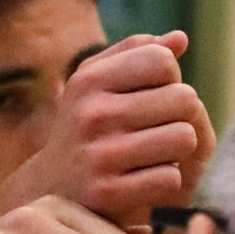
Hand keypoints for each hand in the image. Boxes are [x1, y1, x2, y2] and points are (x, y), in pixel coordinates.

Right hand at [18, 32, 215, 221]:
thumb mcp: (96, 84)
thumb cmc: (85, 129)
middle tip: (161, 130)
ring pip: (185, 138)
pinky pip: (171, 178)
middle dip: (181, 116)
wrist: (49, 191)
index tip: (154, 98)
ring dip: (179, 150)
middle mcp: (91, 114)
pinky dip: (167, 181)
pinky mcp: (109, 194)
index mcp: (89, 80)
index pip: (163, 60)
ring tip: (157, 154)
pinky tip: (147, 180)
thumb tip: (180, 39)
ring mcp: (99, 156)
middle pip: (184, 99)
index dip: (169, 80)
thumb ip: (136, 55)